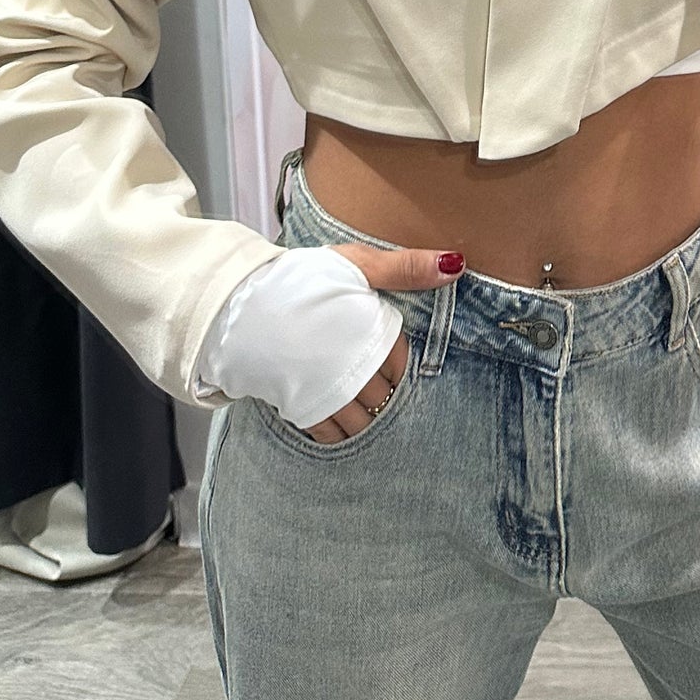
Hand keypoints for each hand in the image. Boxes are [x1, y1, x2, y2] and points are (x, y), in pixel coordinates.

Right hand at [298, 240, 459, 443]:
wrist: (242, 305)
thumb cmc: (301, 280)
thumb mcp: (357, 264)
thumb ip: (407, 268)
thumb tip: (456, 265)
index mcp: (375, 335)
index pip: (401, 362)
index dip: (395, 361)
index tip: (384, 356)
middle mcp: (357, 371)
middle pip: (384, 395)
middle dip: (382, 391)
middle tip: (370, 383)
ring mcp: (330, 394)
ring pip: (363, 422)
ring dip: (364, 416)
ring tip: (356, 402)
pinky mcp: (302, 409)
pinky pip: (331, 435)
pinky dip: (338, 433)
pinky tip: (337, 423)